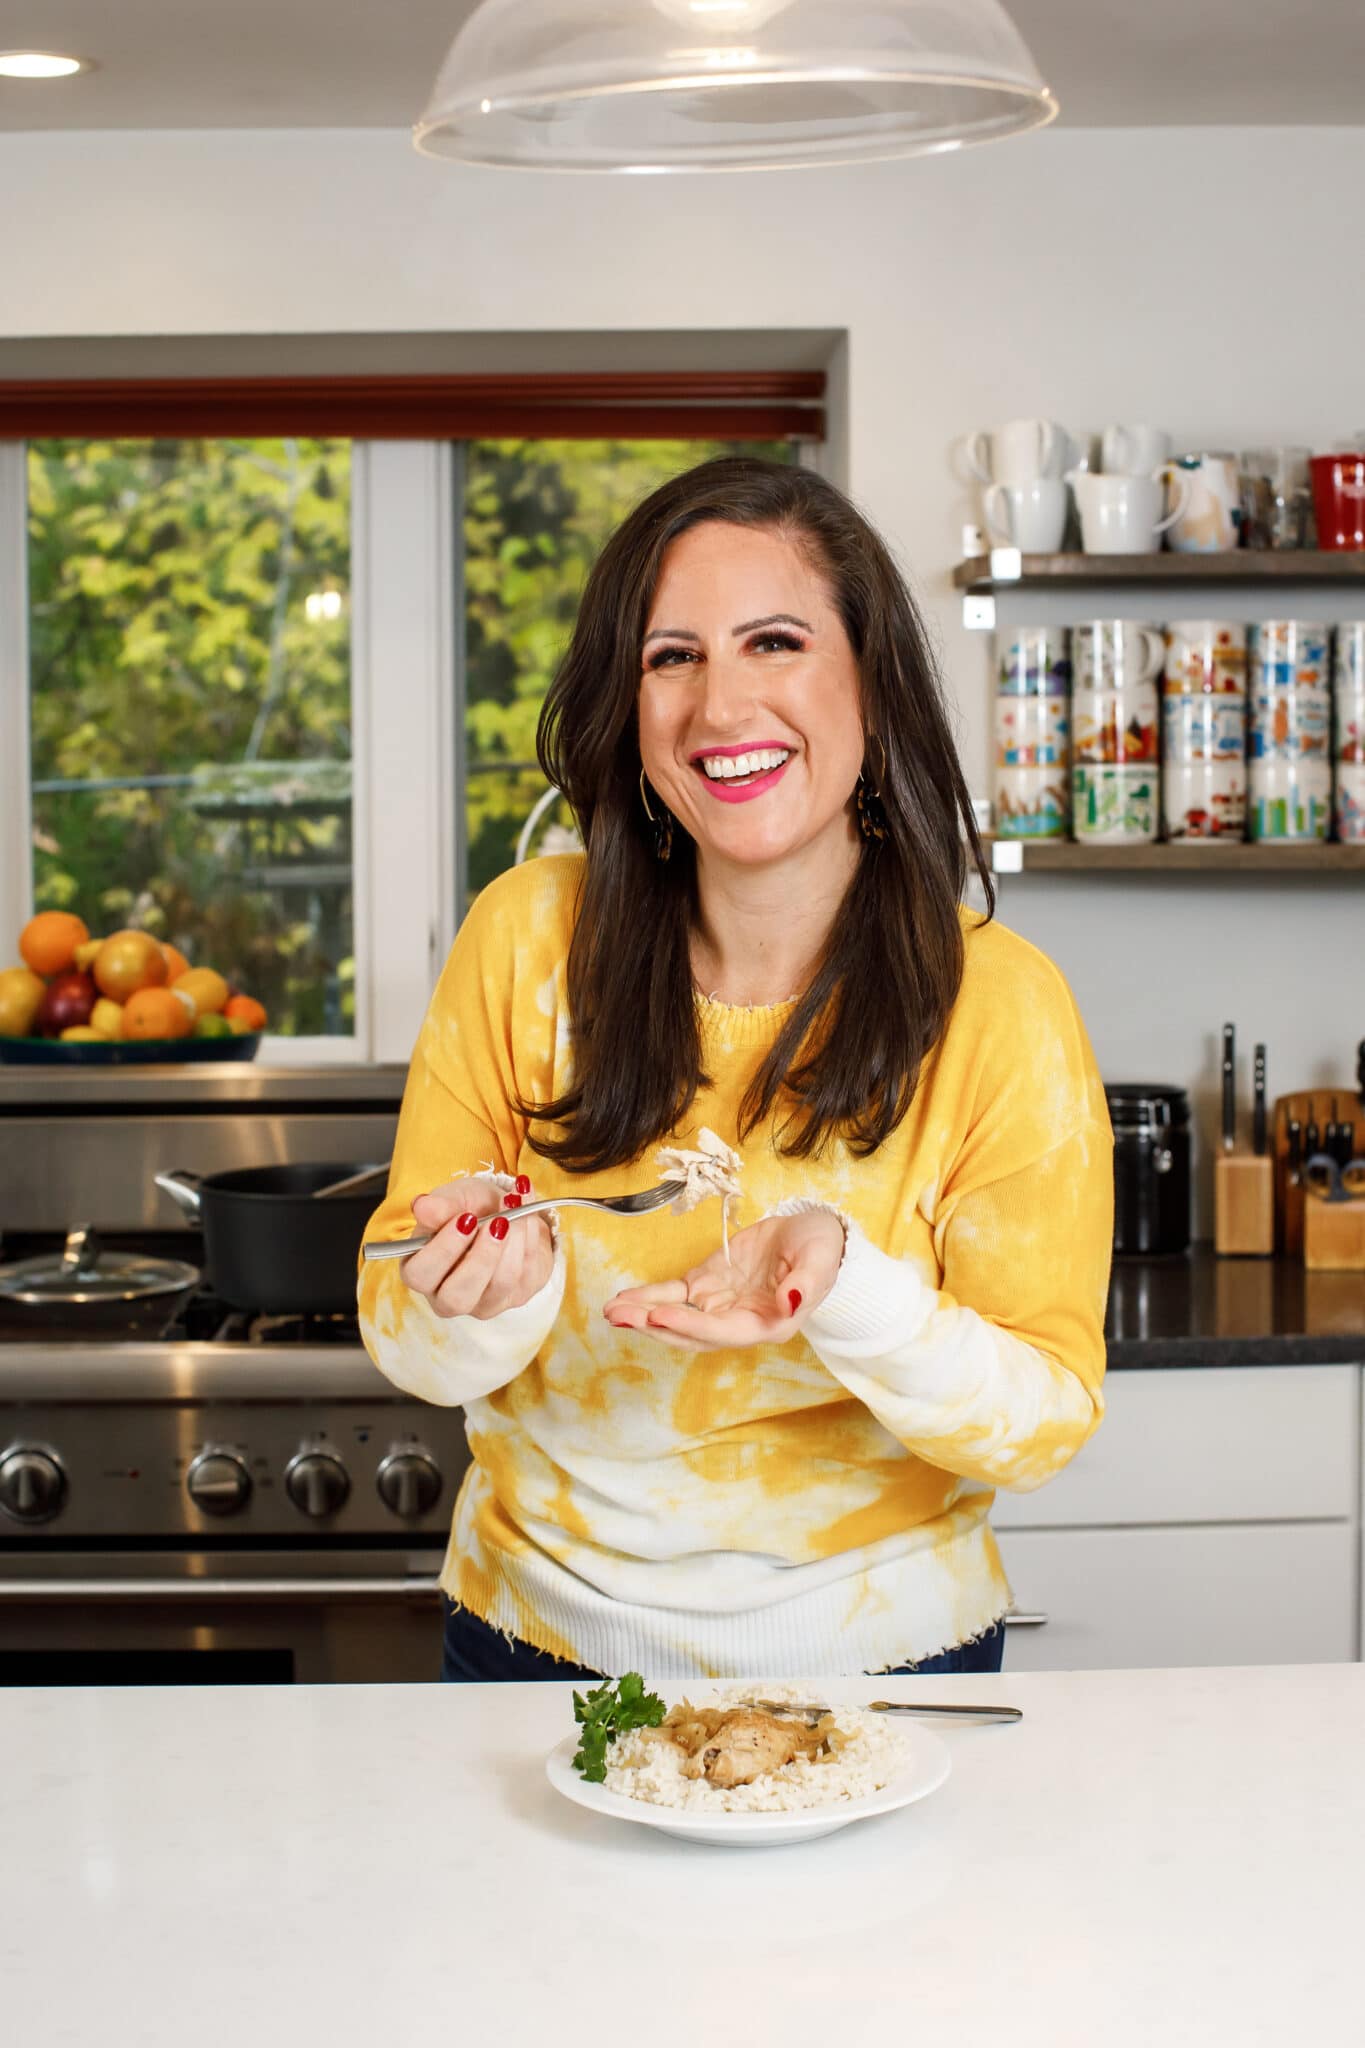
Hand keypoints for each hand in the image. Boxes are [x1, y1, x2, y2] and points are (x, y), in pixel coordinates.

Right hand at [402, 1175, 552, 1320]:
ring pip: (501, 1283)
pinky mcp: (518, 1296)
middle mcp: (449, 1297)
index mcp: (422, 1272)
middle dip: (482, 1257)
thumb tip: (422, 1206)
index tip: (465, 1219)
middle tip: (497, 1221)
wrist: (507, 1210)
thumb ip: (439, 1206)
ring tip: (513, 1203)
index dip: (443, 1249)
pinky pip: (527, 1273)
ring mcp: (486, 1302)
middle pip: (458, 1298)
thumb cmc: (470, 1208)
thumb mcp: (453, 1200)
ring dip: (513, 1238)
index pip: (420, 1276)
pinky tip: (526, 1213)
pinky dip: (530, 1237)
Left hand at [603, 1210, 844, 1350]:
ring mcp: (719, 1305)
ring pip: (675, 1317)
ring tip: (611, 1311)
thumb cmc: (821, 1250)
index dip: (691, 1326)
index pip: (722, 1331)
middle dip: (654, 1326)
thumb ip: (805, 1285)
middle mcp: (738, 1322)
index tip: (660, 1316)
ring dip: (643, 1316)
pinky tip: (622, 1300)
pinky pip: (673, 1295)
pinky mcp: (707, 1285)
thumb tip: (789, 1302)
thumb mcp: (820, 1262)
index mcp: (767, 1325)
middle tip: (619, 1317)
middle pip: (690, 1332)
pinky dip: (647, 1298)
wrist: (815, 1235)